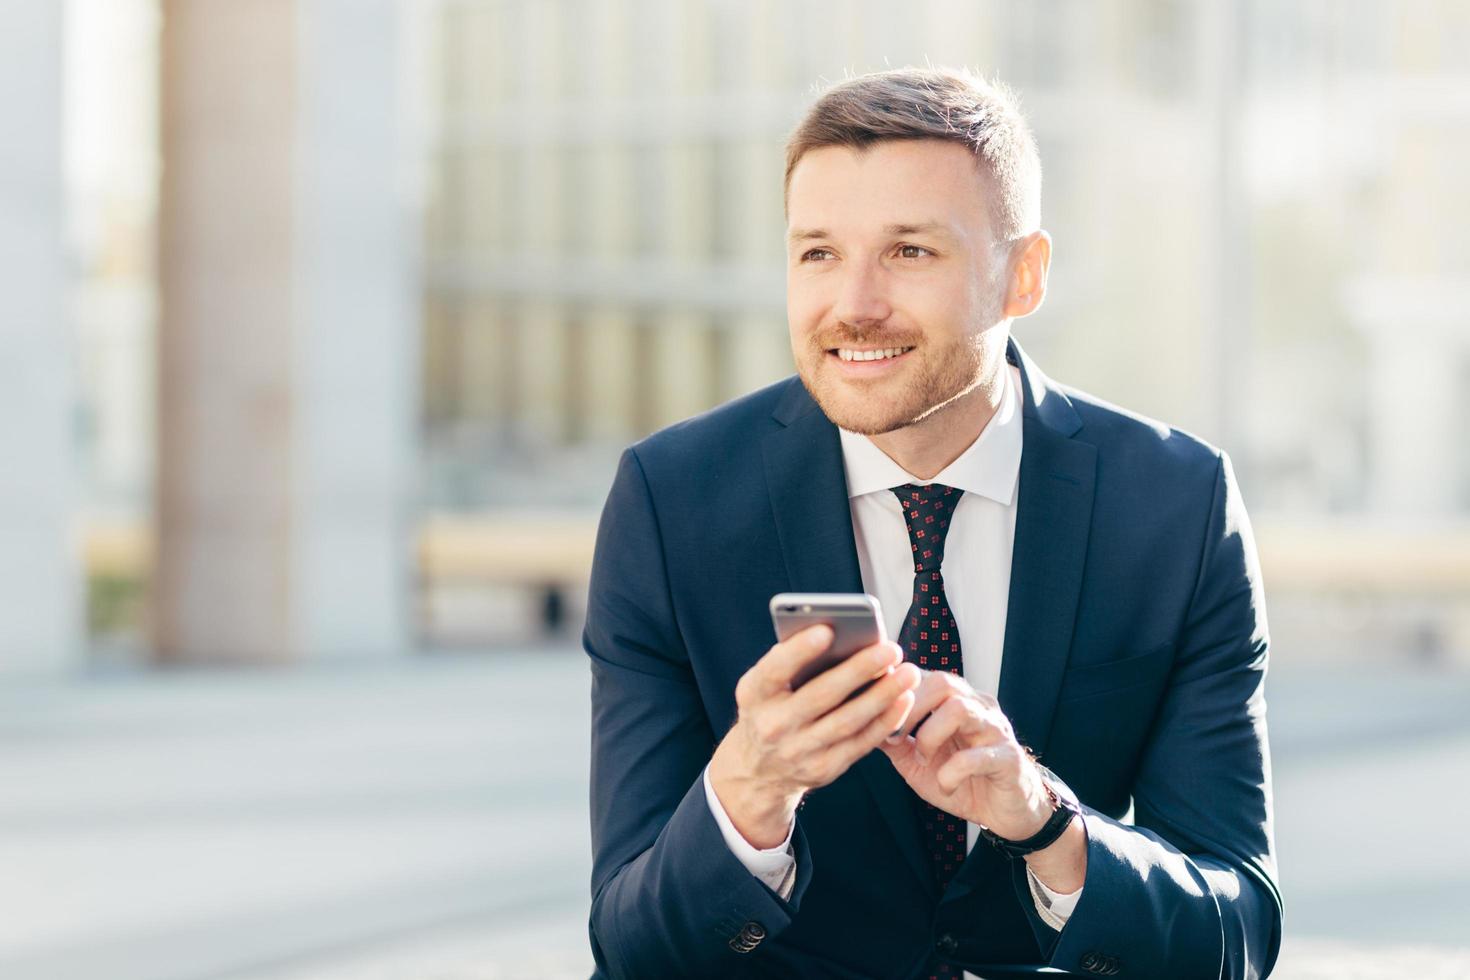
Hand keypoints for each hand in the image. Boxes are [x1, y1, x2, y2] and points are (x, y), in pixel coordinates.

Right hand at [709, 624, 921, 847]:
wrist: (760, 768)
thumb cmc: (770, 708)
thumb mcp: (764, 685)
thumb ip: (790, 661)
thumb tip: (837, 633)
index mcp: (754, 695)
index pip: (774, 670)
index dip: (799, 650)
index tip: (828, 629)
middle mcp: (773, 726)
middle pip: (820, 695)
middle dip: (859, 671)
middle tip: (890, 649)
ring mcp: (798, 751)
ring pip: (847, 721)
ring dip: (882, 696)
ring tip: (908, 673)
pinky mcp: (823, 769)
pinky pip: (861, 743)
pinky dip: (885, 720)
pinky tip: (904, 699)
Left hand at [878, 670, 1053, 840]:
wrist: (1007, 812)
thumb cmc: (962, 780)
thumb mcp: (917, 763)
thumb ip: (893, 741)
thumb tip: (857, 722)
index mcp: (954, 702)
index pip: (923, 675)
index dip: (894, 689)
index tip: (872, 711)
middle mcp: (977, 707)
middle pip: (943, 682)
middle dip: (910, 708)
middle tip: (893, 737)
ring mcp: (996, 730)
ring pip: (961, 709)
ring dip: (931, 735)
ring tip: (921, 757)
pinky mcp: (1009, 758)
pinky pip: (978, 756)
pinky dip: (953, 772)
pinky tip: (945, 785)